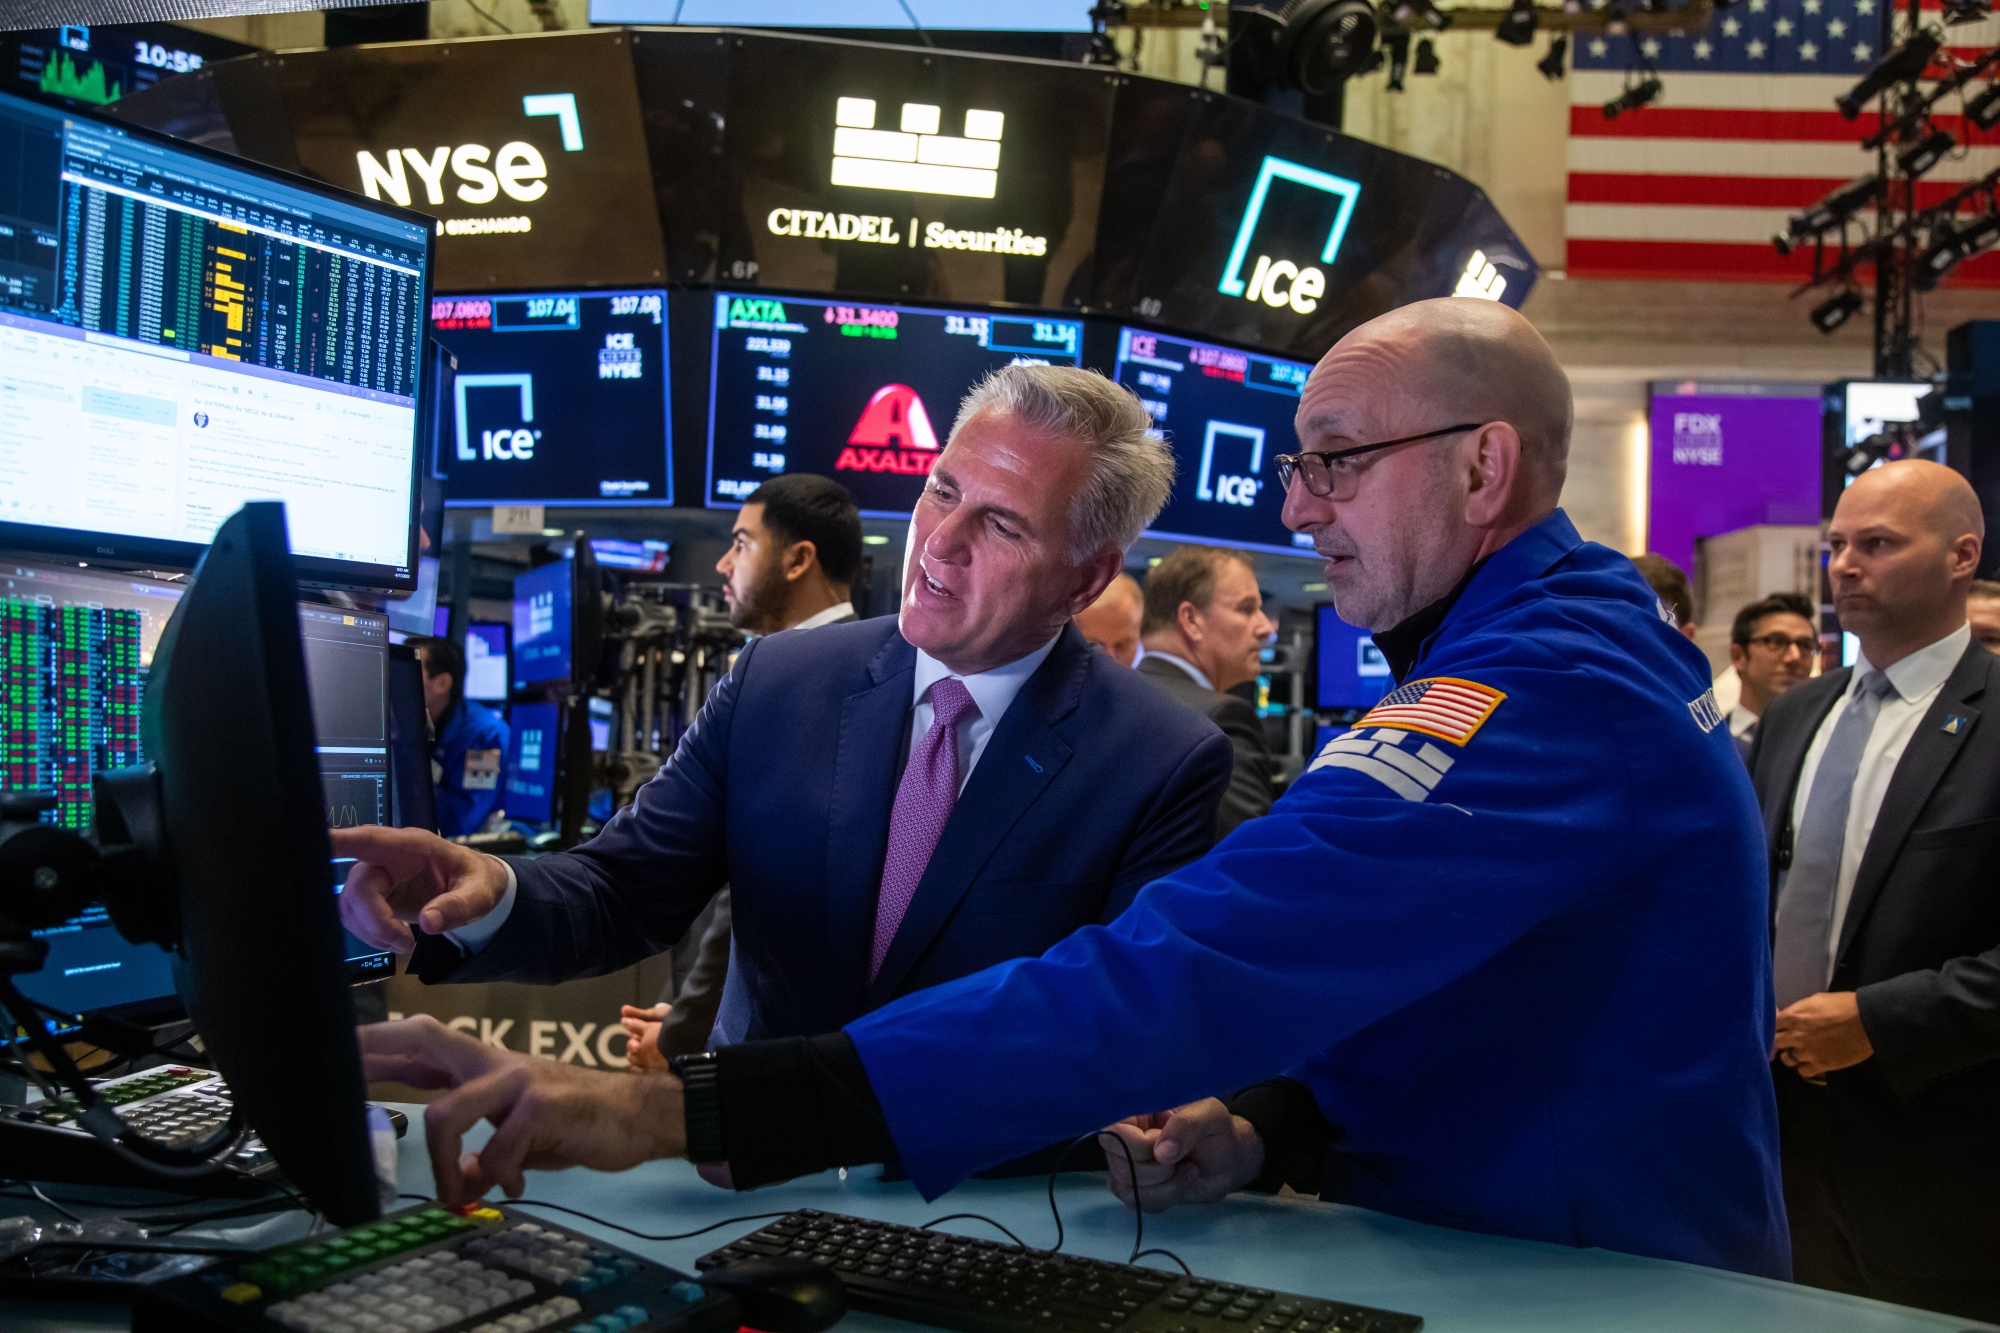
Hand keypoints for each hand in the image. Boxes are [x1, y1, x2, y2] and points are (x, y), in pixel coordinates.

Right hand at [333, 825, 511, 952]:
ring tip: (405, 943)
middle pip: (358, 886)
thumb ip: (458, 906)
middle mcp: (386, 859)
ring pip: (350, 906)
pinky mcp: (372, 898)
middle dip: (375, 920)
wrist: (472, 888)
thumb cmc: (475, 880)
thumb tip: (428, 924)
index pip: (370, 839)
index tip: (318, 843)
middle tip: (405, 943)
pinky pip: (355, 917)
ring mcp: (376, 878)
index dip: (341, 841)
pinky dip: (370, 935)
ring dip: (372, 932)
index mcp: (411, 846)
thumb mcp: (480, 893)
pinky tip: (394, 939)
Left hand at [360, 1016, 684, 1205]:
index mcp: (486, 1067)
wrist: (639, 1117)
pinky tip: (515, 1187)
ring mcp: (517, 1078)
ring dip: (443, 1166)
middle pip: (425, 1037)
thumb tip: (464, 1180)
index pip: (423, 1044)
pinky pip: (497, 1150)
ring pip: (445, 1111)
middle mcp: (496, 1062)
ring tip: (456, 1195)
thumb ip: (485, 1150)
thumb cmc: (579, 1123)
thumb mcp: (522, 1140)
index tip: (339, 1049)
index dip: (379, 1045)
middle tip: (345, 1072)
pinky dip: (500, 1178)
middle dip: (379, 1050)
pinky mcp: (540, 1104)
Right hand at [1102, 1098, 1263, 1213]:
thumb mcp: (1209, 1115)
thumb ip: (1186, 1125)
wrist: (1228, 1160)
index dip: (1137, 1146)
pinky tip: (1182, 1181)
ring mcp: (1128, 1165)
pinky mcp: (1137, 1189)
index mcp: (1135, 1111)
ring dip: (1165, 1186)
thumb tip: (1161, 1152)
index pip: (1112, 1132)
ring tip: (1187, 1170)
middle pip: (1119, 1165)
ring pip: (1127, 1188)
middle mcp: (1125, 1138)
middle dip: (1156, 1170)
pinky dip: (1165, 1197)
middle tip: (1181, 1159)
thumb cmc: (1216, 1129)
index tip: (1164, 1143)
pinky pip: (1138, 1203)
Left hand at [1775, 991, 1874, 1080]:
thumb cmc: (1844, 1005)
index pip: (1772, 1024)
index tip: (1777, 1029)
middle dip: (1778, 1042)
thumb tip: (1788, 1017)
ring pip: (1787, 1059)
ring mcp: (1808, 1051)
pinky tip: (1810, 1063)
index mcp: (1794, 1016)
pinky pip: (1803, 1072)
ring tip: (1799, 1052)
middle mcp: (1796, 1035)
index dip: (1773, 1027)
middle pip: (1775, 1043)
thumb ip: (1799, 1010)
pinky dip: (1804, 1068)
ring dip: (1791, 1056)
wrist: (1868, 1021)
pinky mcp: (1822, 1064)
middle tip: (1785, 1043)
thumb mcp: (1816, 1000)